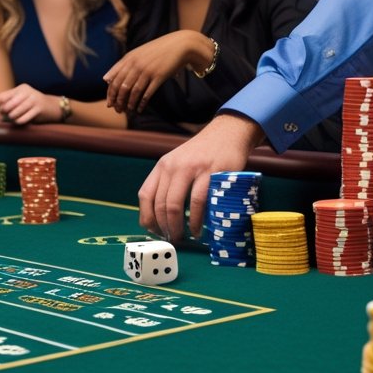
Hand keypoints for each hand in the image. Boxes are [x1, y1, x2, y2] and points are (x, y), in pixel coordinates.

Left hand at [0, 84, 54, 124]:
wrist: (53, 107)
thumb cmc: (33, 106)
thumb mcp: (22, 101)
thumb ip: (11, 106)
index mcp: (21, 88)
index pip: (2, 96)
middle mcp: (27, 92)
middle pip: (7, 105)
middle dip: (4, 112)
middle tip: (6, 115)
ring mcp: (33, 100)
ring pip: (14, 112)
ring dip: (11, 118)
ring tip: (12, 118)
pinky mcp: (39, 109)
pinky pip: (23, 118)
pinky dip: (19, 121)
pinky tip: (19, 121)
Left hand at [104, 31, 208, 114]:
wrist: (179, 45)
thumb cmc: (156, 50)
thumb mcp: (137, 54)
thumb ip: (121, 65)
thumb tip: (105, 79)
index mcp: (129, 58)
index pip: (114, 79)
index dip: (110, 93)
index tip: (109, 103)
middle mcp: (136, 64)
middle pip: (122, 87)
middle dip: (118, 101)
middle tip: (118, 110)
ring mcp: (148, 70)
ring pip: (134, 91)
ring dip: (129, 104)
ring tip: (129, 110)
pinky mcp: (159, 76)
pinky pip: (147, 93)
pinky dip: (142, 103)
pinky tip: (139, 109)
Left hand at [138, 114, 262, 242]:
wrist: (227, 133)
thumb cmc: (203, 153)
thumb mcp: (179, 163)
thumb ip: (169, 183)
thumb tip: (160, 217)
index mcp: (162, 166)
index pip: (145, 195)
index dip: (147, 217)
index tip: (154, 231)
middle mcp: (172, 167)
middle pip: (159, 204)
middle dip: (163, 227)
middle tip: (171, 239)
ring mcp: (191, 169)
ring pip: (174, 205)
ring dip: (176, 227)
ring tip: (182, 238)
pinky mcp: (210, 173)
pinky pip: (197, 202)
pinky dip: (195, 220)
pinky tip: (197, 230)